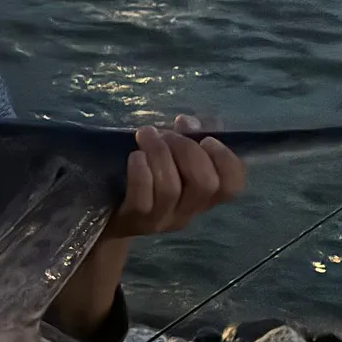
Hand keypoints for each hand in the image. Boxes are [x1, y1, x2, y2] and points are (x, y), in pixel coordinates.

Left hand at [104, 114, 244, 238]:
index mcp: (204, 196)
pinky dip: (140, 172)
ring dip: (159, 153)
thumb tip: (188, 122)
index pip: (233, 186)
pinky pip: (142, 198)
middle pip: (204, 183)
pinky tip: (135, 155)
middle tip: (167, 135)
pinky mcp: (134, 220)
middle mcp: (188, 211)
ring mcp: (162, 219)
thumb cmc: (146, 180)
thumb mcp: (170, 159)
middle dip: (187, 149)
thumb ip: (187, 138)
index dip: (226, 160)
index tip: (207, 139)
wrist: (108, 217)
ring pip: (171, 187)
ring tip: (146, 135)